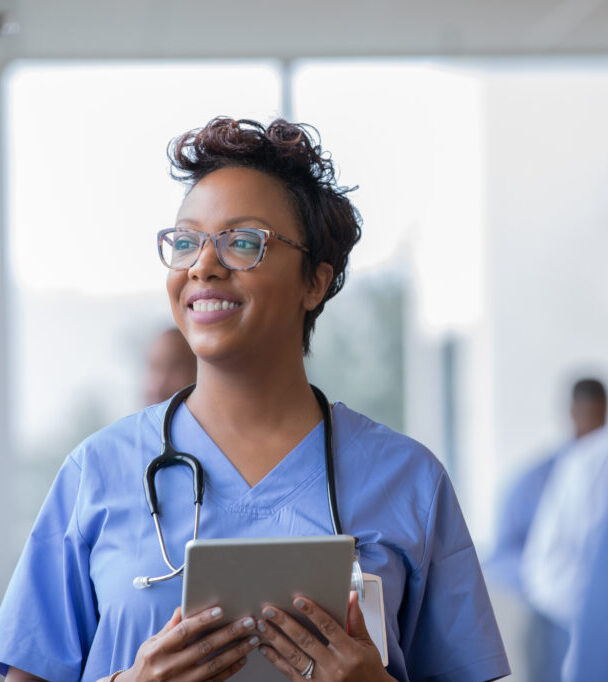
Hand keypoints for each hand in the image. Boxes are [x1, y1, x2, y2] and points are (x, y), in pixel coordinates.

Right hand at [119, 605, 259, 680]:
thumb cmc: (147, 664)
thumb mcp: (151, 643)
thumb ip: (170, 626)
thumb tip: (185, 606)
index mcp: (158, 650)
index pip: (184, 631)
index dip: (202, 620)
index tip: (220, 610)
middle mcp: (169, 667)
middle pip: (204, 647)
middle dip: (229, 633)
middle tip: (247, 622)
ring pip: (214, 665)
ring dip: (236, 651)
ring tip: (251, 639)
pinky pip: (215, 681)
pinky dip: (230, 669)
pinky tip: (242, 658)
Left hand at [257, 591, 394, 680]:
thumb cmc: (368, 670)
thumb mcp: (367, 645)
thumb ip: (356, 620)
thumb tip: (350, 595)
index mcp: (349, 652)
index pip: (328, 628)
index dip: (313, 612)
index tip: (298, 600)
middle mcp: (334, 667)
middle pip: (306, 641)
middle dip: (285, 624)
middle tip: (270, 610)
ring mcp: (321, 680)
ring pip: (294, 657)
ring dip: (276, 640)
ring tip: (263, 626)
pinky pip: (290, 672)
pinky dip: (276, 659)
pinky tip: (265, 648)